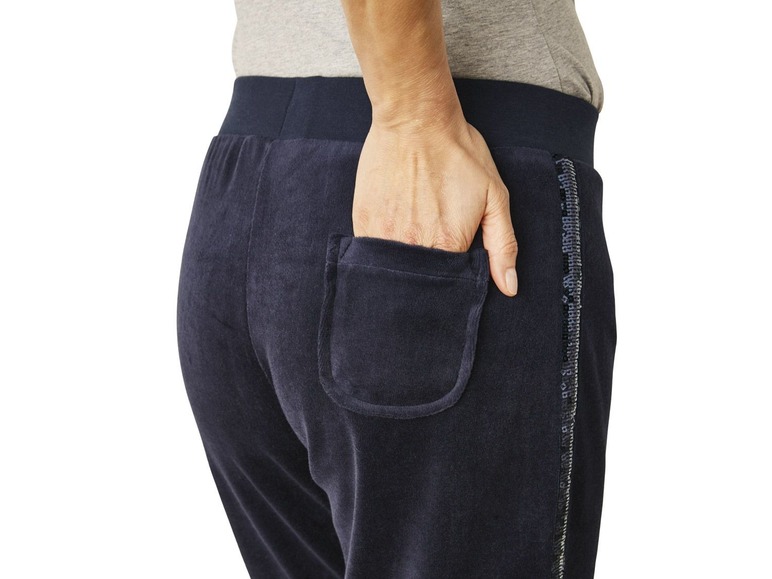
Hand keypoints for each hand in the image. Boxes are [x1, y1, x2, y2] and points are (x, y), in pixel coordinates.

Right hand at [351, 112, 518, 296]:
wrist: (415, 119)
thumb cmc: (458, 153)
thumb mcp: (495, 195)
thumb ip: (503, 245)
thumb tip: (509, 288)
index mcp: (449, 244)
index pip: (451, 282)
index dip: (455, 274)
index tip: (454, 253)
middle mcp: (415, 246)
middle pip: (422, 279)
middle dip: (429, 271)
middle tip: (433, 235)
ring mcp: (384, 236)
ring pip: (395, 269)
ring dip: (405, 260)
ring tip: (414, 230)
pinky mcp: (363, 222)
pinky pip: (371, 252)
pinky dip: (383, 248)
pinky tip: (394, 225)